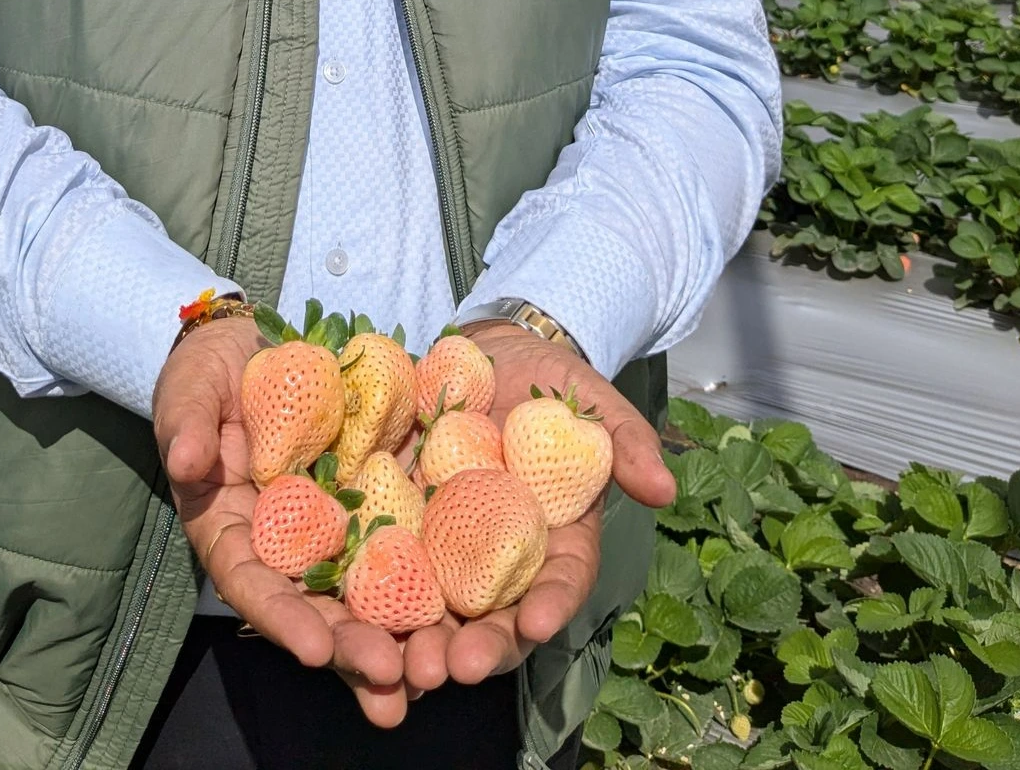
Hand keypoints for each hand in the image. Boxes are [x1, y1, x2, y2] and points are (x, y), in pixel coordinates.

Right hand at [152, 317, 411, 725]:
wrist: (255, 342)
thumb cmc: (210, 372)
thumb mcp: (190, 389)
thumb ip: (187, 424)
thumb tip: (185, 461)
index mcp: (231, 530)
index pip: (251, 584)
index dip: (281, 617)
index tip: (313, 648)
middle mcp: (284, 544)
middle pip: (316, 605)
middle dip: (351, 646)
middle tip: (391, 677)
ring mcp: (333, 526)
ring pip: (365, 592)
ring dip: (398, 635)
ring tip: (433, 675)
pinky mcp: (374, 498)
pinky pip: (403, 540)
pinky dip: (431, 577)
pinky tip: (465, 609)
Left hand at [402, 321, 676, 693]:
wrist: (485, 352)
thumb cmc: (549, 380)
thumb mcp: (592, 400)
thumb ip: (625, 441)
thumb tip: (665, 487)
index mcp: (556, 537)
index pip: (561, 581)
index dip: (552, 606)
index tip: (538, 625)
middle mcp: (502, 554)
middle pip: (494, 614)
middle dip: (479, 647)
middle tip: (458, 666)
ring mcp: (448, 544)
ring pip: (437, 608)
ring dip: (421, 643)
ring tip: (406, 666)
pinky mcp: (398, 521)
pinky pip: (383, 565)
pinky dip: (370, 601)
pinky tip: (353, 619)